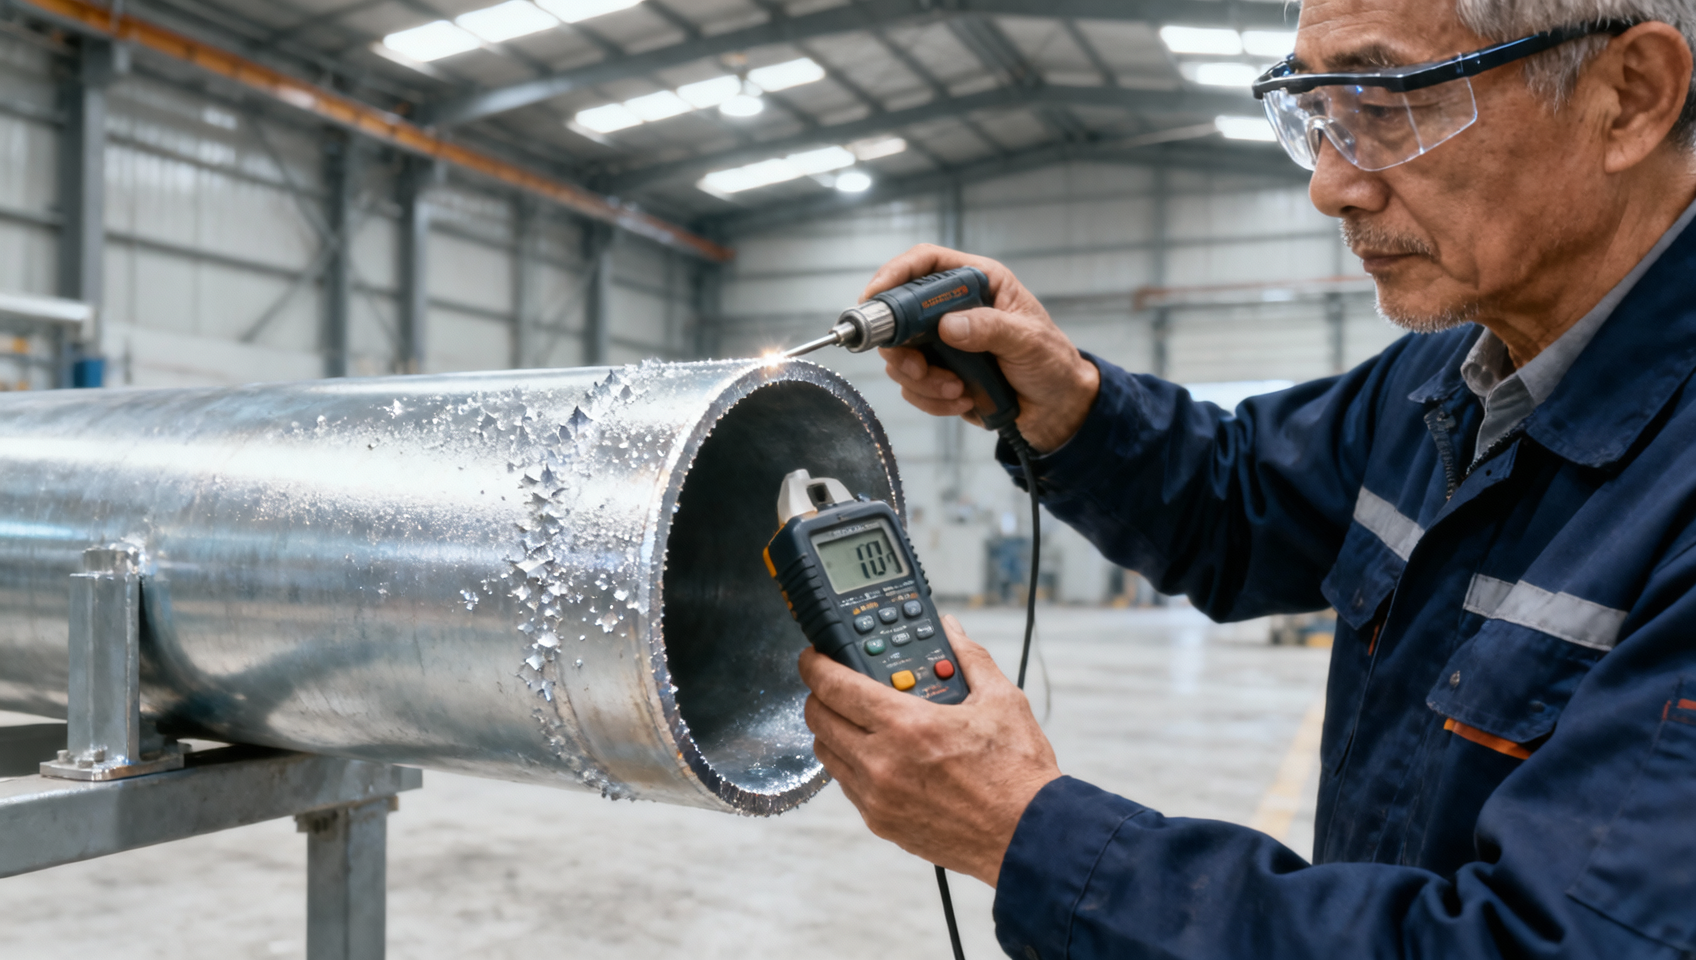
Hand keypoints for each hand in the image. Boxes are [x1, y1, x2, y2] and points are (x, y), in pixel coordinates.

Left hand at [800, 615, 1062, 885]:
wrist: (1028, 837)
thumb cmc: (1017, 773)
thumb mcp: (1001, 701)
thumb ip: (969, 657)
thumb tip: (950, 630)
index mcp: (907, 725)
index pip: (834, 685)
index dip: (815, 664)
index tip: (813, 656)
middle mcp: (881, 762)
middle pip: (818, 717)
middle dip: (820, 694)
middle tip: (835, 683)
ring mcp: (877, 797)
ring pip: (826, 752)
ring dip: (832, 729)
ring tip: (857, 717)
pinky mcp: (881, 823)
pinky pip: (845, 784)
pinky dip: (850, 762)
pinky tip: (876, 752)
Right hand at [866, 244, 1099, 452]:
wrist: (1056, 409)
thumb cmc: (1051, 363)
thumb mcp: (1028, 340)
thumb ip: (991, 329)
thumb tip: (948, 325)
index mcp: (977, 282)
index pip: (925, 263)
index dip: (895, 274)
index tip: (875, 297)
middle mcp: (953, 309)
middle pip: (899, 313)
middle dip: (899, 346)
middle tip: (916, 366)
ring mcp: (942, 343)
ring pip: (899, 356)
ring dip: (922, 380)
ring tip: (957, 389)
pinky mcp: (938, 375)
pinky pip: (913, 387)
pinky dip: (932, 399)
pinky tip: (964, 400)